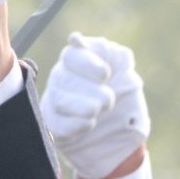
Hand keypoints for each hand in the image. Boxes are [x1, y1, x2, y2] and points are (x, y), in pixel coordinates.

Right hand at [40, 33, 150, 178]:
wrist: (118, 124)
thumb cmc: (120, 90)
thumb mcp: (124, 71)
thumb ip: (120, 57)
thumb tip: (115, 53)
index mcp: (77, 59)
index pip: (71, 55)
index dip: (88, 64)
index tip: (106, 74)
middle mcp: (62, 77)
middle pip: (64, 78)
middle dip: (93, 91)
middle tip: (109, 98)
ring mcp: (55, 100)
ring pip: (60, 102)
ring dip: (86, 108)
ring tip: (100, 110)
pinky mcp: (54, 124)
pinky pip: (59, 125)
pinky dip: (78, 125)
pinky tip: (91, 123)